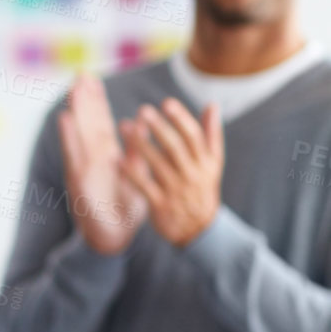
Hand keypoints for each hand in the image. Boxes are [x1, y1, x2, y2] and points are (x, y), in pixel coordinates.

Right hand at [58, 75, 147, 254]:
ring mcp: (83, 168)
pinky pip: (74, 154)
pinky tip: (65, 119)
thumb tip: (144, 123)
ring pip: (79, 133)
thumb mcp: (136, 173)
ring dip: (75, 110)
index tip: (91, 79)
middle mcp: (92, 158)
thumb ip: (137, 149)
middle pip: (86, 123)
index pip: (99, 122)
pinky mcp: (79, 180)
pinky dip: (69, 136)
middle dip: (83, 99)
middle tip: (79, 74)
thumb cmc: (124, 207)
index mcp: (106, 155)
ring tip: (73, 89)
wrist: (114, 238)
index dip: (96, 101)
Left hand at [119, 98, 223, 246]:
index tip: (166, 103)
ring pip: (158, 164)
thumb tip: (212, 104)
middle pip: (175, 148)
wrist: (199, 228)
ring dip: (141, 145)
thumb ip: (211, 134)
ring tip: (125, 127)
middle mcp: (192, 174)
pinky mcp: (161, 205)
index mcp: (206, 162)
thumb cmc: (202, 187)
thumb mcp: (213, 162)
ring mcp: (176, 190)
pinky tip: (118, 160)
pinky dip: (132, 173)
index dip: (181, 119)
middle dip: (159, 128)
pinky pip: (145, 186)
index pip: (194, 137)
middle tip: (143, 110)